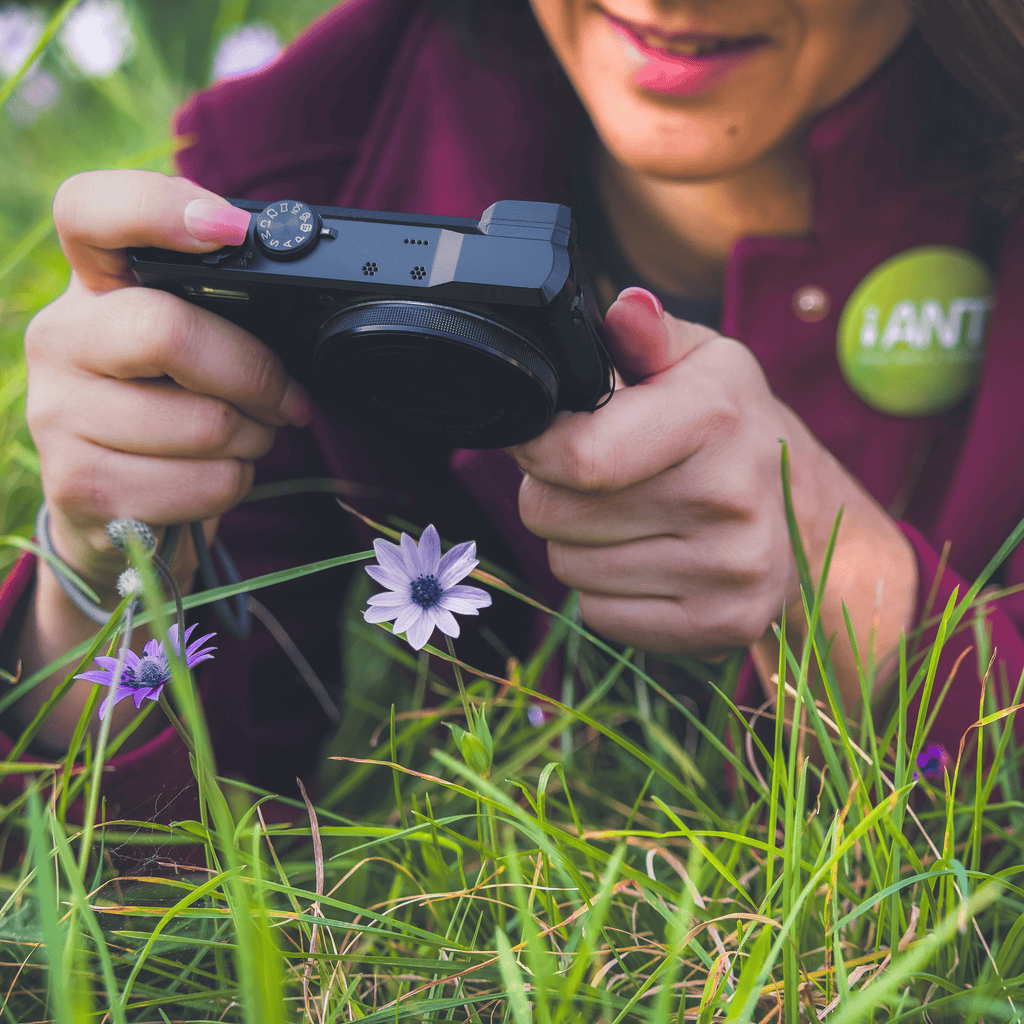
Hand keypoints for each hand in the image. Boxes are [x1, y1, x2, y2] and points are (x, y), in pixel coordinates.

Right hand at [25, 170, 311, 596]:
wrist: (116, 501)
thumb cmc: (171, 404)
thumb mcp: (191, 341)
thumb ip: (222, 303)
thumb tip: (298, 281)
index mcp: (93, 285)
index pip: (91, 211)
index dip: (158, 207)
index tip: (231, 230)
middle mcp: (60, 339)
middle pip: (167, 331)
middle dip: (255, 373)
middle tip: (285, 397)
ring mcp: (57, 414)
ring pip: (203, 424)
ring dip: (254, 438)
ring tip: (244, 437)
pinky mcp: (80, 485)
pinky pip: (203, 484)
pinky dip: (235, 483)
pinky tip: (215, 474)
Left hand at [510, 287, 915, 706]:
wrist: (814, 517)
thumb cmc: (736, 431)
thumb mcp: (703, 363)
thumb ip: (649, 336)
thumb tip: (623, 311)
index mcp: (715, 416)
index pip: (578, 457)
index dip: (535, 449)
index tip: (538, 440)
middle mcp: (728, 497)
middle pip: (554, 515)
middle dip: (553, 493)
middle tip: (593, 479)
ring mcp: (728, 570)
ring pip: (568, 569)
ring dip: (578, 543)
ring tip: (625, 516)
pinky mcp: (720, 624)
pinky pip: (600, 614)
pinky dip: (604, 591)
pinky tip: (645, 557)